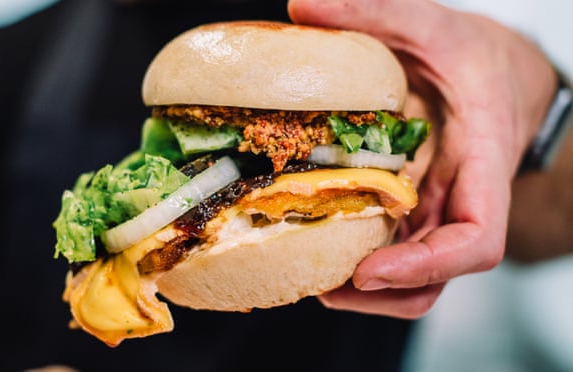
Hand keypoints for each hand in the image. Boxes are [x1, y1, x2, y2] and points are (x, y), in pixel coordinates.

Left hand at [288, 0, 556, 317]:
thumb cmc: (476, 55)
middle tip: (320, 286)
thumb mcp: (432, 24)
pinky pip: (396, 248)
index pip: (475, 241)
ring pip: (414, 277)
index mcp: (482, 165)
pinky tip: (319, 243)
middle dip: (381, 294)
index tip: (369, 270)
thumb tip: (302, 3)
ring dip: (367, 289)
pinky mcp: (418, 207)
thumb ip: (375, 11)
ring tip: (311, 277)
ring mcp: (439, 210)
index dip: (425, 266)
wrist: (501, 74)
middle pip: (434, 279)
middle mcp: (461, 200)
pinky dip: (361, 258)